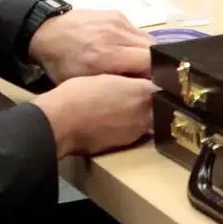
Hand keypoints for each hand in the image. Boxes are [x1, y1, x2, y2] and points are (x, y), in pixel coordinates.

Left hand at [27, 9, 152, 81]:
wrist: (47, 32)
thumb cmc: (62, 63)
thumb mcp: (83, 82)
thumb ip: (113, 85)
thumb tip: (143, 90)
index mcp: (106, 56)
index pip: (150, 63)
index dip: (156, 75)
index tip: (153, 85)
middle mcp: (116, 36)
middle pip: (154, 51)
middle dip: (155, 65)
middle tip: (146, 76)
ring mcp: (118, 22)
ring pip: (149, 40)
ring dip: (148, 53)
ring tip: (136, 63)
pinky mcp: (118, 14)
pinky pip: (138, 31)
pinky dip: (138, 43)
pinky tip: (126, 49)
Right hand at [32, 74, 156, 158]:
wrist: (59, 123)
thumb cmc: (78, 94)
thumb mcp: (106, 77)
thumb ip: (129, 82)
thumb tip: (140, 85)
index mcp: (143, 92)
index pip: (163, 87)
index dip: (158, 85)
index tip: (153, 82)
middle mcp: (146, 113)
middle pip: (160, 106)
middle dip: (153, 102)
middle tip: (137, 97)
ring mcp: (138, 132)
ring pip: (149, 121)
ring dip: (142, 116)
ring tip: (123, 110)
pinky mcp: (126, 145)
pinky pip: (135, 133)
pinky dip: (130, 128)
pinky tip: (115, 123)